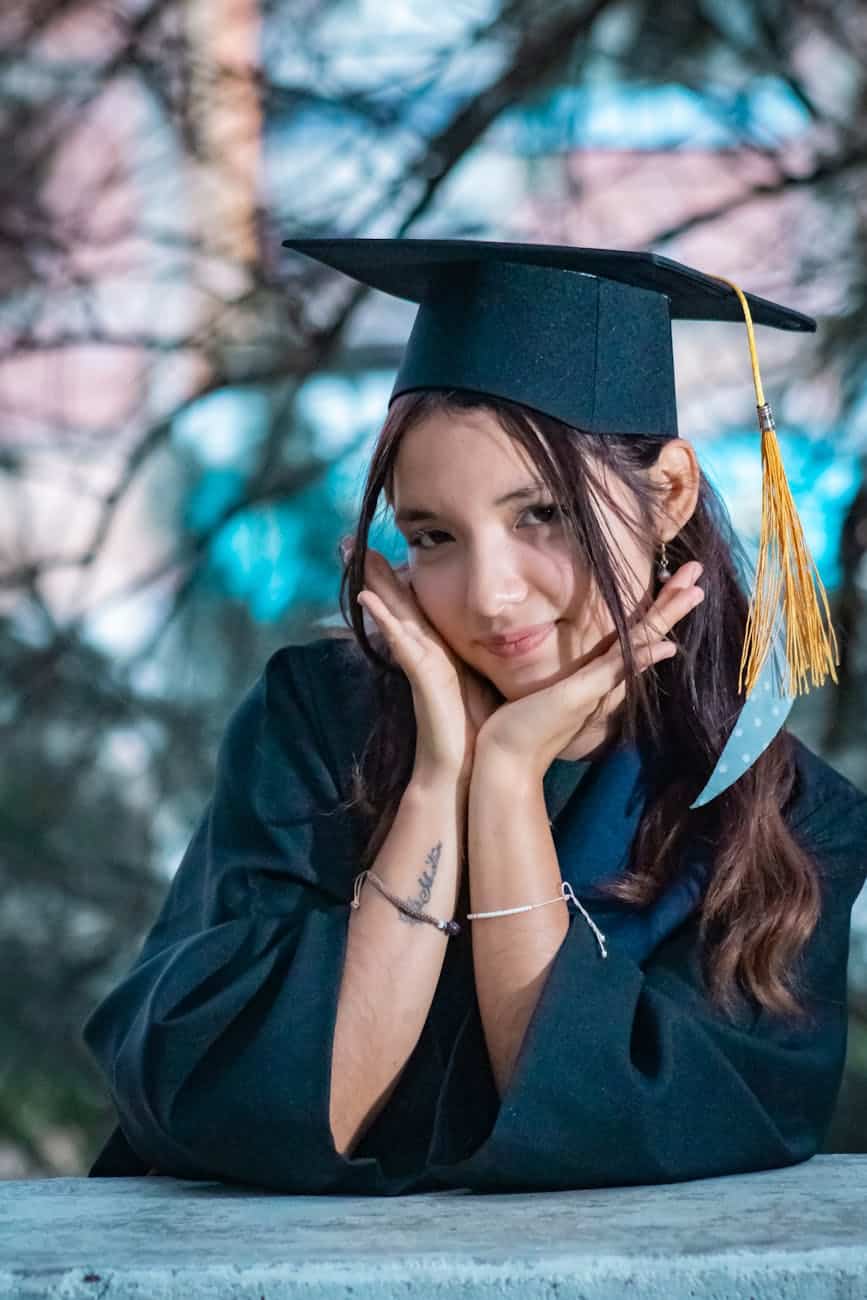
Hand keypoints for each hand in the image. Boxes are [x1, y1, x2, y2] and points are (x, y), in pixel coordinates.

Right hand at [351, 544, 501, 785]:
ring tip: (355, 557)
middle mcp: (426, 655)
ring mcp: (421, 667)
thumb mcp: (487, 683)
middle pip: (397, 605)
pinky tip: (369, 599)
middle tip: (349, 540)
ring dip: (374, 587)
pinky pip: (402, 645)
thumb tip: (507, 636)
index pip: (415, 608)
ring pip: (395, 618)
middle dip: (375, 573)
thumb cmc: (483, 731)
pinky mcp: (422, 681)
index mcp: (441, 653)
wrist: (468, 771)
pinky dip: (386, 621)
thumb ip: (487, 659)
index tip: (382, 551)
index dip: (397, 579)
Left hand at [474, 561, 704, 779]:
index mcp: (599, 675)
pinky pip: (617, 669)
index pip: (636, 634)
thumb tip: (565, 652)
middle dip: (673, 603)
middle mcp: (607, 680)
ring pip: (641, 644)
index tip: (677, 580)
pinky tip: (667, 644)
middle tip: (698, 571)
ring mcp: (598, 687)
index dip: (657, 607)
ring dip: (667, 616)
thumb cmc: (519, 722)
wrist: (508, 758)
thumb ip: (564, 671)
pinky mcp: (582, 694)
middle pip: (649, 634)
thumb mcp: (546, 687)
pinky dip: (643, 657)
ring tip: (694, 590)